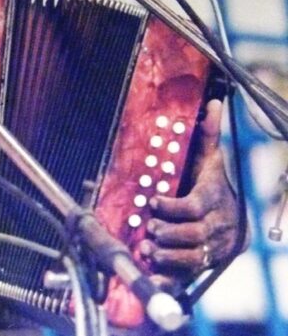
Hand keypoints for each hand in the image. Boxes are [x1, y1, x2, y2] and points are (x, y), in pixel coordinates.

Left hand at [139, 99, 242, 286]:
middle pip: (193, 235)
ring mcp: (211, 249)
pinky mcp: (202, 266)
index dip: (173, 207)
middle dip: (169, 233)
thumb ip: (207, 135)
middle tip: (148, 228)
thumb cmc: (215, 186)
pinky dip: (170, 280)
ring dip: (168, 256)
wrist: (236, 223)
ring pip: (192, 258)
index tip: (154, 201)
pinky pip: (188, 278)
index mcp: (213, 201)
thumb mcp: (211, 160)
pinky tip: (153, 276)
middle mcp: (215, 228)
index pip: (194, 206)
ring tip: (148, 248)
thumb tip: (212, 102)